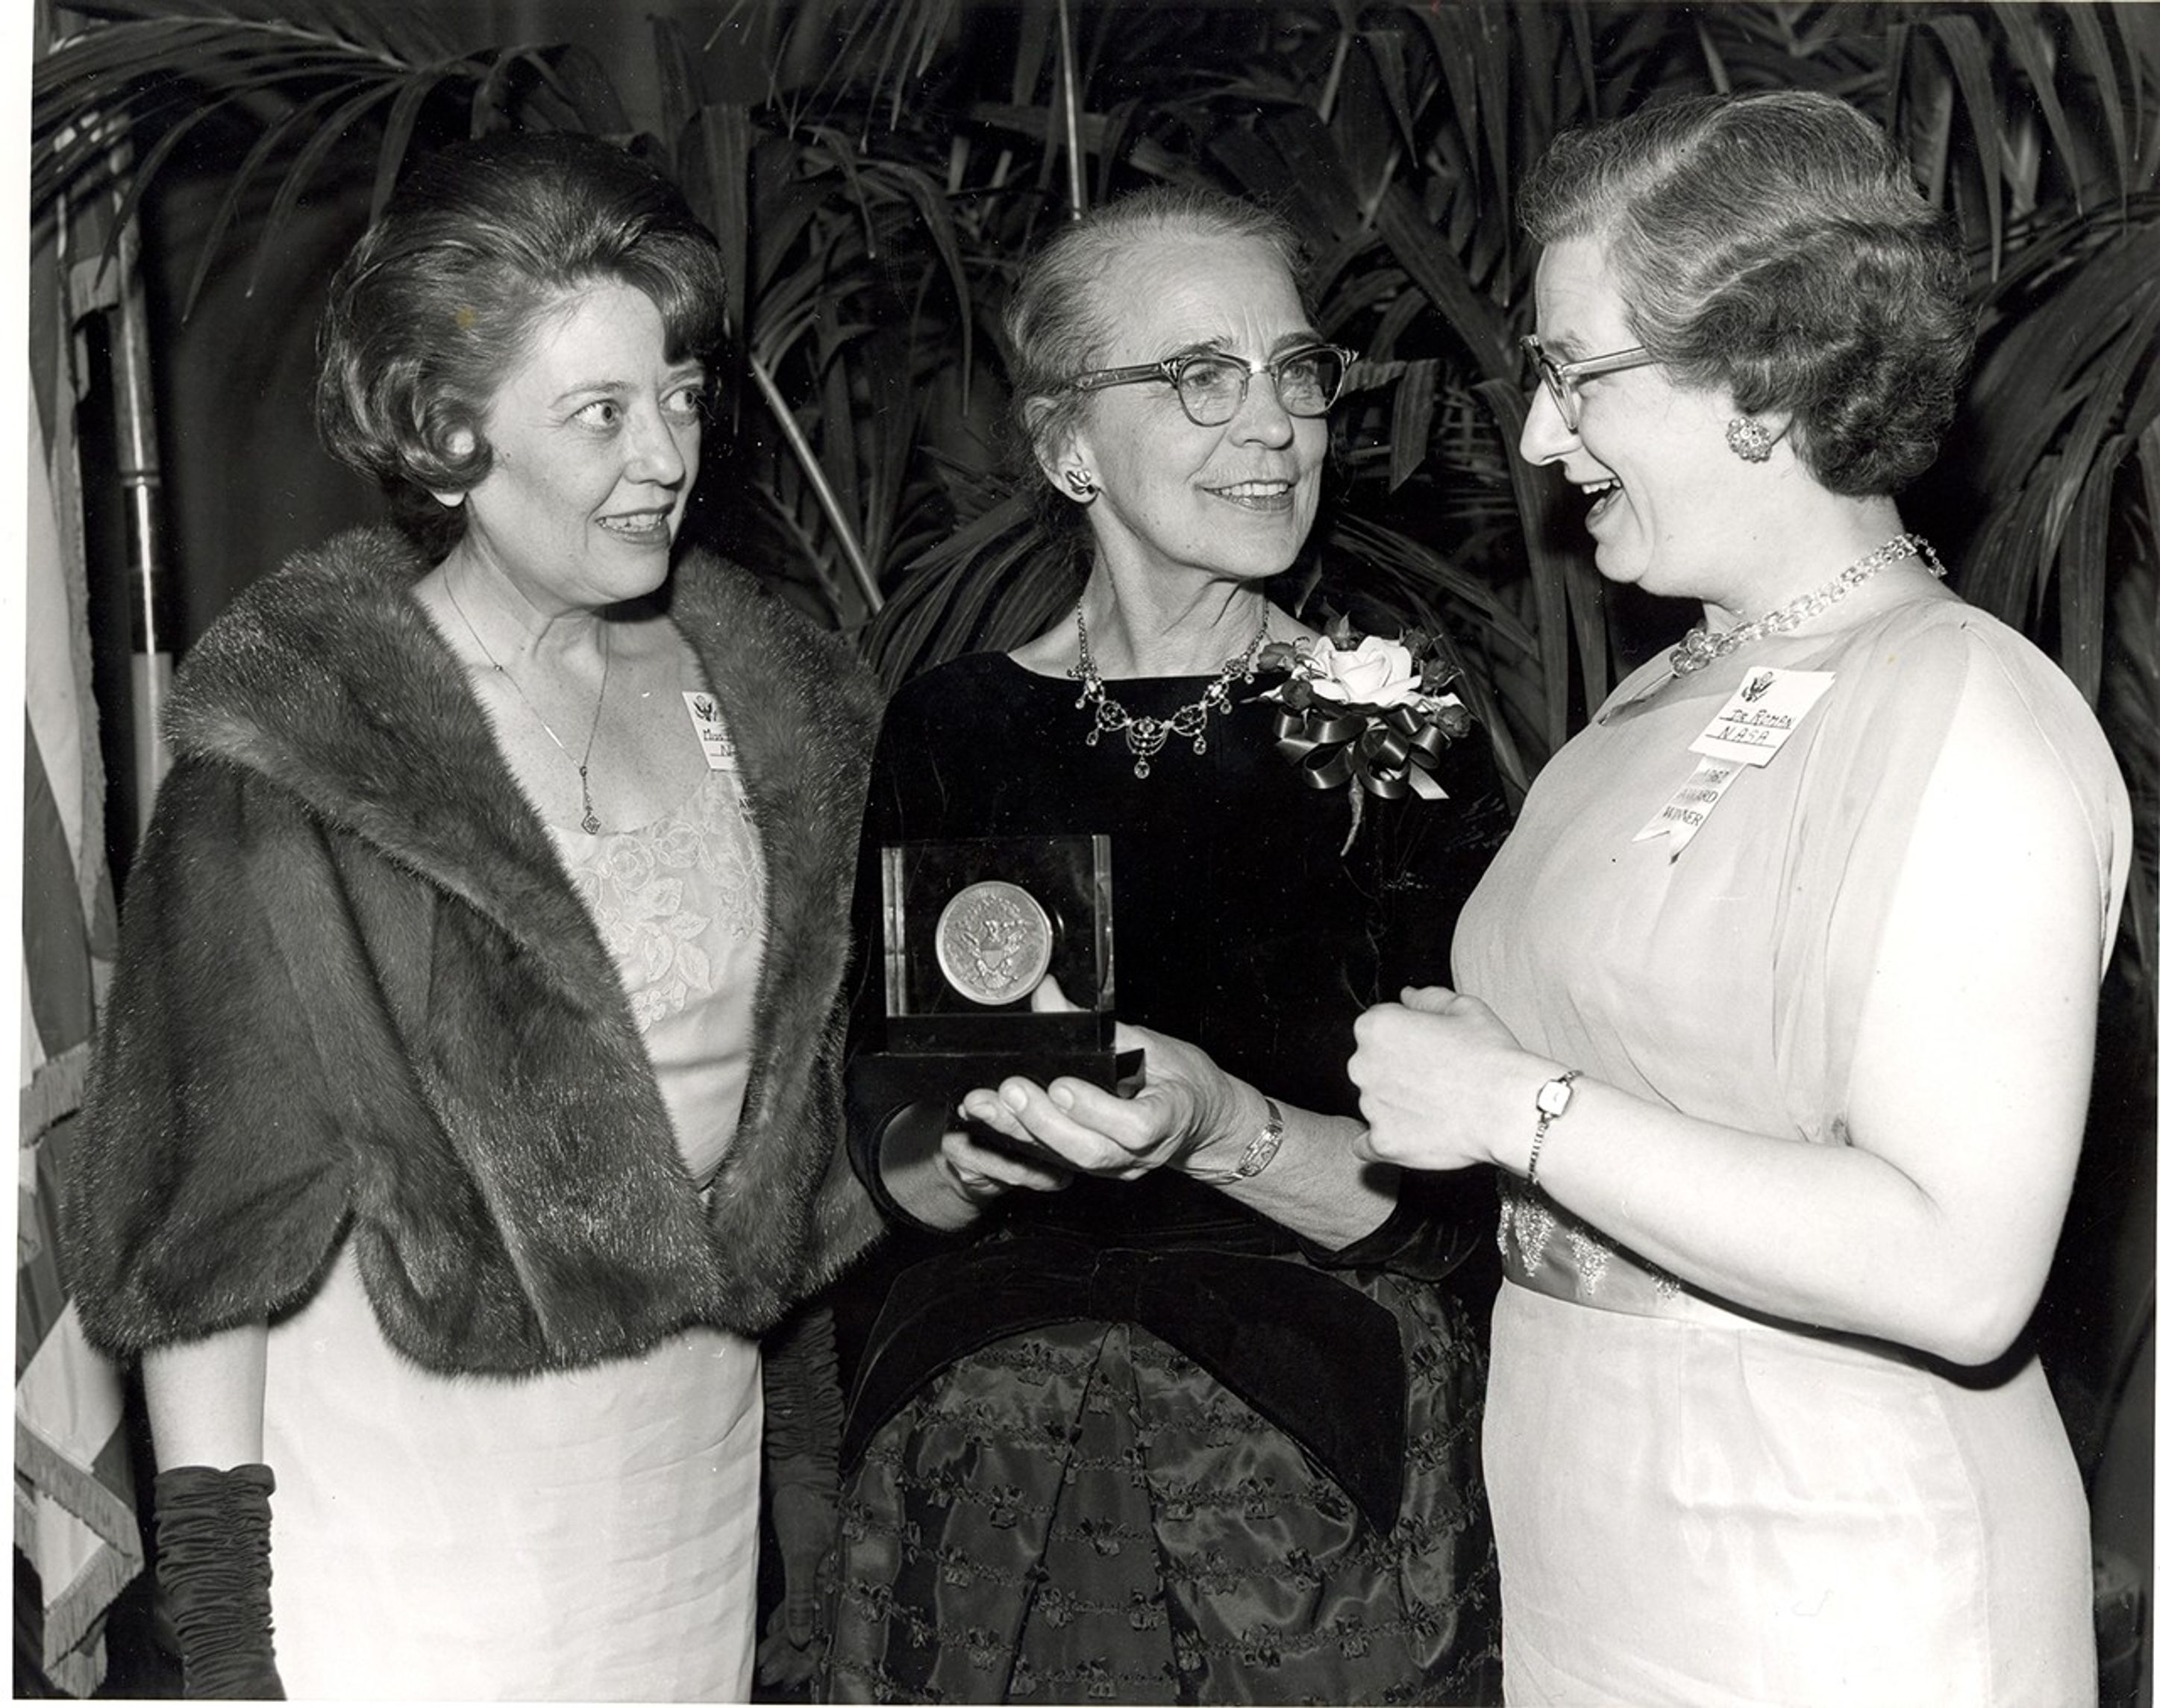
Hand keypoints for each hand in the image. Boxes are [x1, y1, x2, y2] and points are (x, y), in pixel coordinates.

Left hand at [754, 1480, 834, 1689]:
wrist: (801, 1473)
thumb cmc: (805, 1508)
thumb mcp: (801, 1556)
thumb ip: (801, 1598)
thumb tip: (799, 1638)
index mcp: (838, 1580)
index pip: (825, 1631)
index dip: (805, 1657)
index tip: (784, 1675)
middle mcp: (833, 1581)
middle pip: (815, 1630)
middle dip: (792, 1656)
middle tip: (769, 1674)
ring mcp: (821, 1574)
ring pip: (804, 1618)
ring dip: (784, 1642)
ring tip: (765, 1662)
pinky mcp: (807, 1564)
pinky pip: (797, 1602)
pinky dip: (784, 1620)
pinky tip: (771, 1634)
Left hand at [953, 979, 1243, 1180]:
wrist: (1205, 1124)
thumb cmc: (1184, 1080)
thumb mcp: (1154, 1042)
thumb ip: (1100, 1027)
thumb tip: (1048, 994)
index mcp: (1169, 1118)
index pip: (1133, 1126)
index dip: (1094, 1109)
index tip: (1061, 1085)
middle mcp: (1141, 1154)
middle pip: (1089, 1150)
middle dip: (1042, 1121)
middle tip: (1009, 1090)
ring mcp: (1117, 1168)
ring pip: (1067, 1162)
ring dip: (1020, 1133)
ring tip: (983, 1106)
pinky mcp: (1096, 1171)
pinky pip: (1056, 1162)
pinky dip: (1020, 1141)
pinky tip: (989, 1121)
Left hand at [1350, 984, 1536, 1170]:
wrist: (1508, 1108)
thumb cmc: (1490, 1056)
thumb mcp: (1464, 1009)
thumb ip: (1427, 999)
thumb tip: (1407, 996)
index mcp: (1376, 1026)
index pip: (1377, 1027)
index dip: (1406, 1036)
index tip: (1427, 1047)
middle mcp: (1363, 1065)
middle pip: (1371, 1065)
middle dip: (1395, 1070)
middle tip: (1435, 1078)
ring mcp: (1370, 1106)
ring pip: (1374, 1104)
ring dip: (1396, 1105)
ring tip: (1438, 1106)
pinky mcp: (1382, 1142)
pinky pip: (1370, 1145)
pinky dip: (1387, 1140)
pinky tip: (1410, 1134)